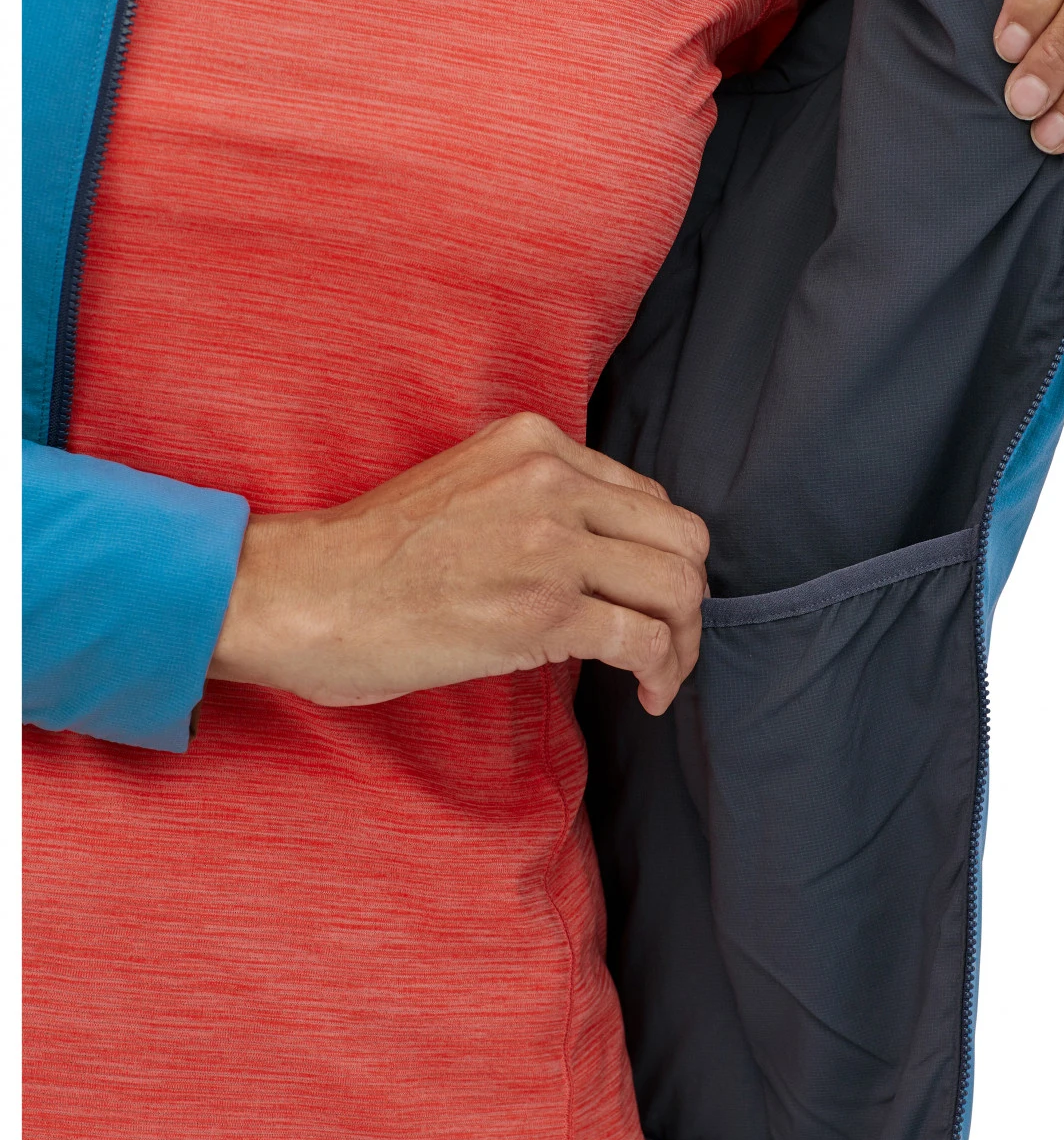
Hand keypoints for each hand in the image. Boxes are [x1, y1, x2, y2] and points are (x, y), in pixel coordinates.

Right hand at [208, 412, 709, 714]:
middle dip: (689, 600)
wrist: (300, 594)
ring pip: (678, 588)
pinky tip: (646, 695)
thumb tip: (601, 559)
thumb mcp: (466, 487)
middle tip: (669, 642)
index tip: (647, 599)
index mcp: (535, 443)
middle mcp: (553, 481)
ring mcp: (551, 543)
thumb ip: (537, 499)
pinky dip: (663, 672)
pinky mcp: (543, 610)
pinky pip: (645, 639)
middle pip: (682, 538)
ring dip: (684, 641)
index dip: (660, 557)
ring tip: (662, 676)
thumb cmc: (370, 557)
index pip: (648, 498)